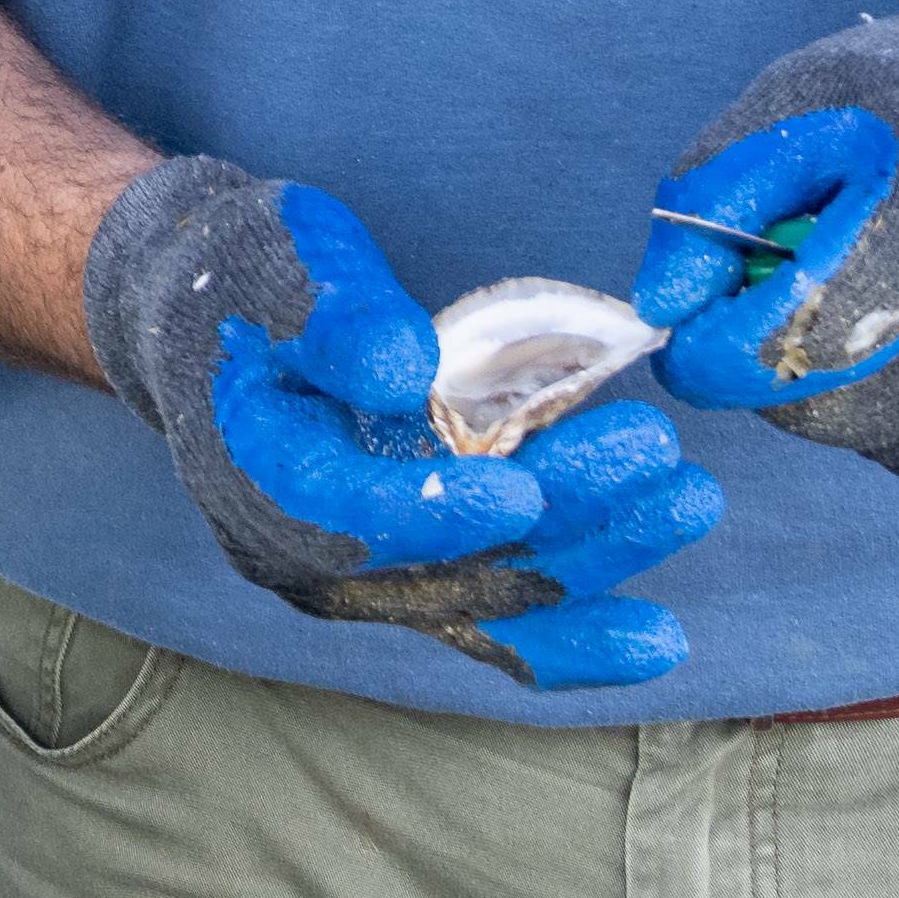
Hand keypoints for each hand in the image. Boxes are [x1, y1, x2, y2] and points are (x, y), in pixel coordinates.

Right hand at [82, 161, 716, 690]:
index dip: (436, 508)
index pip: (348, 515)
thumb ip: (338, 316)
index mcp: (256, 478)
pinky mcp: (413, 564)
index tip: (526, 482)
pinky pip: (495, 617)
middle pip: (443, 565)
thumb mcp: (283, 262)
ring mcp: (364, 571)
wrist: (208, 311)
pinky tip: (660, 635)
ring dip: (595, 558)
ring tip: (690, 498)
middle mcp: (307, 554)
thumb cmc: (248, 275)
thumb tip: (403, 371)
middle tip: (658, 457)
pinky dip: (575, 628)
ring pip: (487, 595)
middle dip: (563, 522)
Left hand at [634, 0, 898, 502]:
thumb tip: (662, 308)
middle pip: (851, 407)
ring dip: (855, 411)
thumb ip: (715, 193)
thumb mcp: (812, 95)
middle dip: (782, 382)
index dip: (725, 353)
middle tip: (783, 323)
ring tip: (871, 321)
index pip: (812, 327)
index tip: (690, 349)